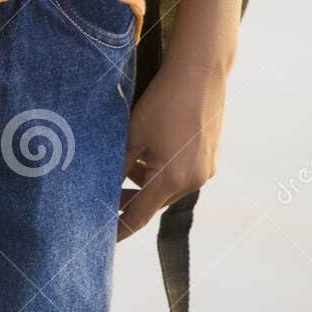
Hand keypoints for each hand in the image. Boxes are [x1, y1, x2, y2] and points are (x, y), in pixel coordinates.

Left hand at [117, 59, 226, 240]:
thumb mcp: (133, 134)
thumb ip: (118, 166)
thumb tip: (102, 188)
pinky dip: (162, 170)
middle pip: (154, 202)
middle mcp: (192, 181)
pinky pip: (181, 173)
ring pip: (167, 187)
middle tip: (106, 196)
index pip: (139, 216)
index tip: (103, 240)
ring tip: (125, 166)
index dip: (119, 227)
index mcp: (171, 179)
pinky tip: (148, 152)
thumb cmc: (164, 101)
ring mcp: (204, 169)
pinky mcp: (209, 156)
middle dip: (130, 201)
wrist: (200, 71)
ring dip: (146, 182)